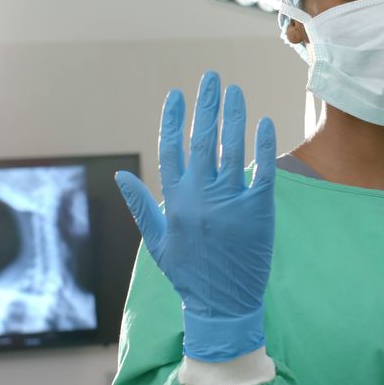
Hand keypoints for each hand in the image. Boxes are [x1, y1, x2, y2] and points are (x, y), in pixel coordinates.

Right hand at [115, 71, 277, 361]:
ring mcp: (229, 204)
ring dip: (233, 116)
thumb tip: (121, 175)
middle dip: (206, 105)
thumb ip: (141, 205)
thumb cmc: (188, 274)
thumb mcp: (157, 241)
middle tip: (211, 77)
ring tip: (235, 90)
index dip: (172, 120)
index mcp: (174, 203)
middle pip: (202, 141)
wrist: (222, 307)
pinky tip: (263, 121)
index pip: (171, 150)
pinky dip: (262, 145)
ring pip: (231, 149)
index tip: (176, 94)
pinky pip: (261, 172)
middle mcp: (200, 198)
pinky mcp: (257, 213)